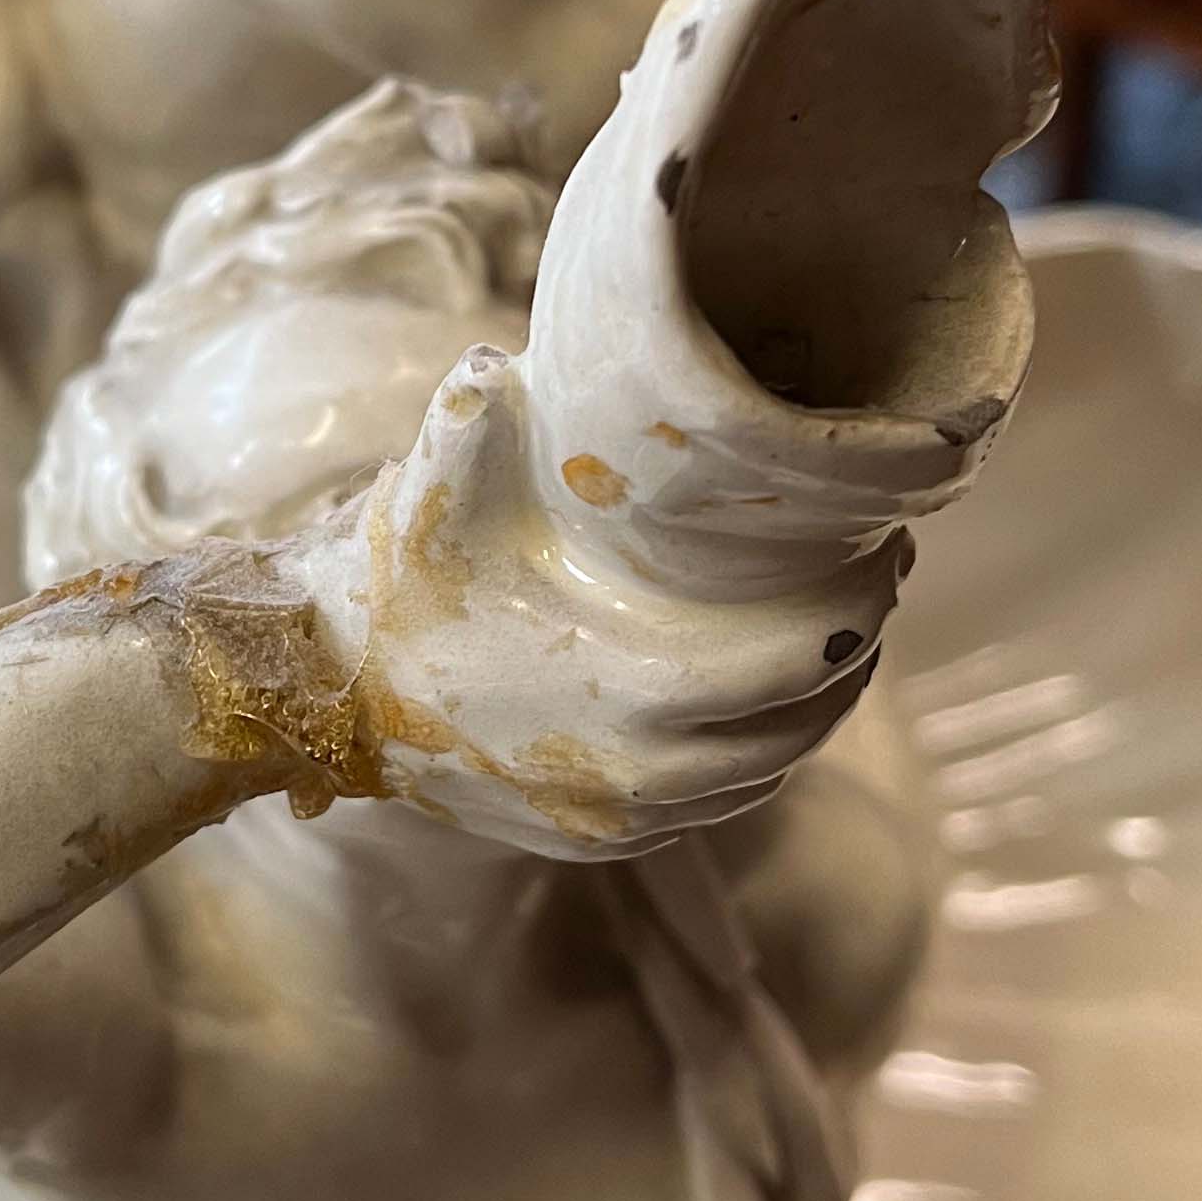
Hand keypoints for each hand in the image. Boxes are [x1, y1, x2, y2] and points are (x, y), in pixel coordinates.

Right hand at [289, 346, 894, 860]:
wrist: (316, 694)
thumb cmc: (387, 585)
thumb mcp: (429, 491)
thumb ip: (476, 422)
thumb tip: (507, 361)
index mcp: (632, 692)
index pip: (802, 663)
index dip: (859, 609)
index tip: (885, 550)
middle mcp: (640, 776)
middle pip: (804, 726)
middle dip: (853, 654)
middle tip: (877, 583)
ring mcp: (616, 817)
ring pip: (764, 776)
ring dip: (812, 712)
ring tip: (834, 639)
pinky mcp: (593, 839)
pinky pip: (709, 808)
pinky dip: (750, 759)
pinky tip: (757, 701)